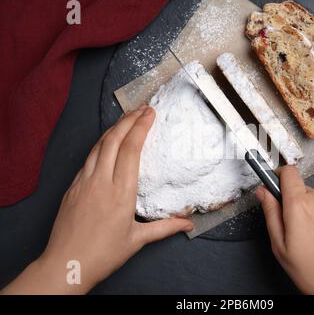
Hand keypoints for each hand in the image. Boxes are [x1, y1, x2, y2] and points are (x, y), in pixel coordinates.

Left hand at [2, 106, 192, 294]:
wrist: (66, 264)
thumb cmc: (103, 254)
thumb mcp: (138, 240)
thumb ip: (165, 228)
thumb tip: (189, 225)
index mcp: (121, 192)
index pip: (131, 150)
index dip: (141, 127)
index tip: (150, 113)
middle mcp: (101, 182)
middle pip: (114, 140)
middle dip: (128, 120)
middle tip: (142, 108)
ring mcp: (83, 182)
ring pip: (98, 146)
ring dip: (113, 128)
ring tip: (126, 118)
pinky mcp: (72, 187)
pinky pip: (87, 158)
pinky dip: (99, 144)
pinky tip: (106, 143)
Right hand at [256, 166, 313, 294]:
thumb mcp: (281, 247)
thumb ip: (271, 214)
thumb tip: (263, 193)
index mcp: (300, 205)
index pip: (288, 173)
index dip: (279, 177)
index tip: (275, 186)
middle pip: (302, 190)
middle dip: (295, 204)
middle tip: (295, 229)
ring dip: (312, 213)